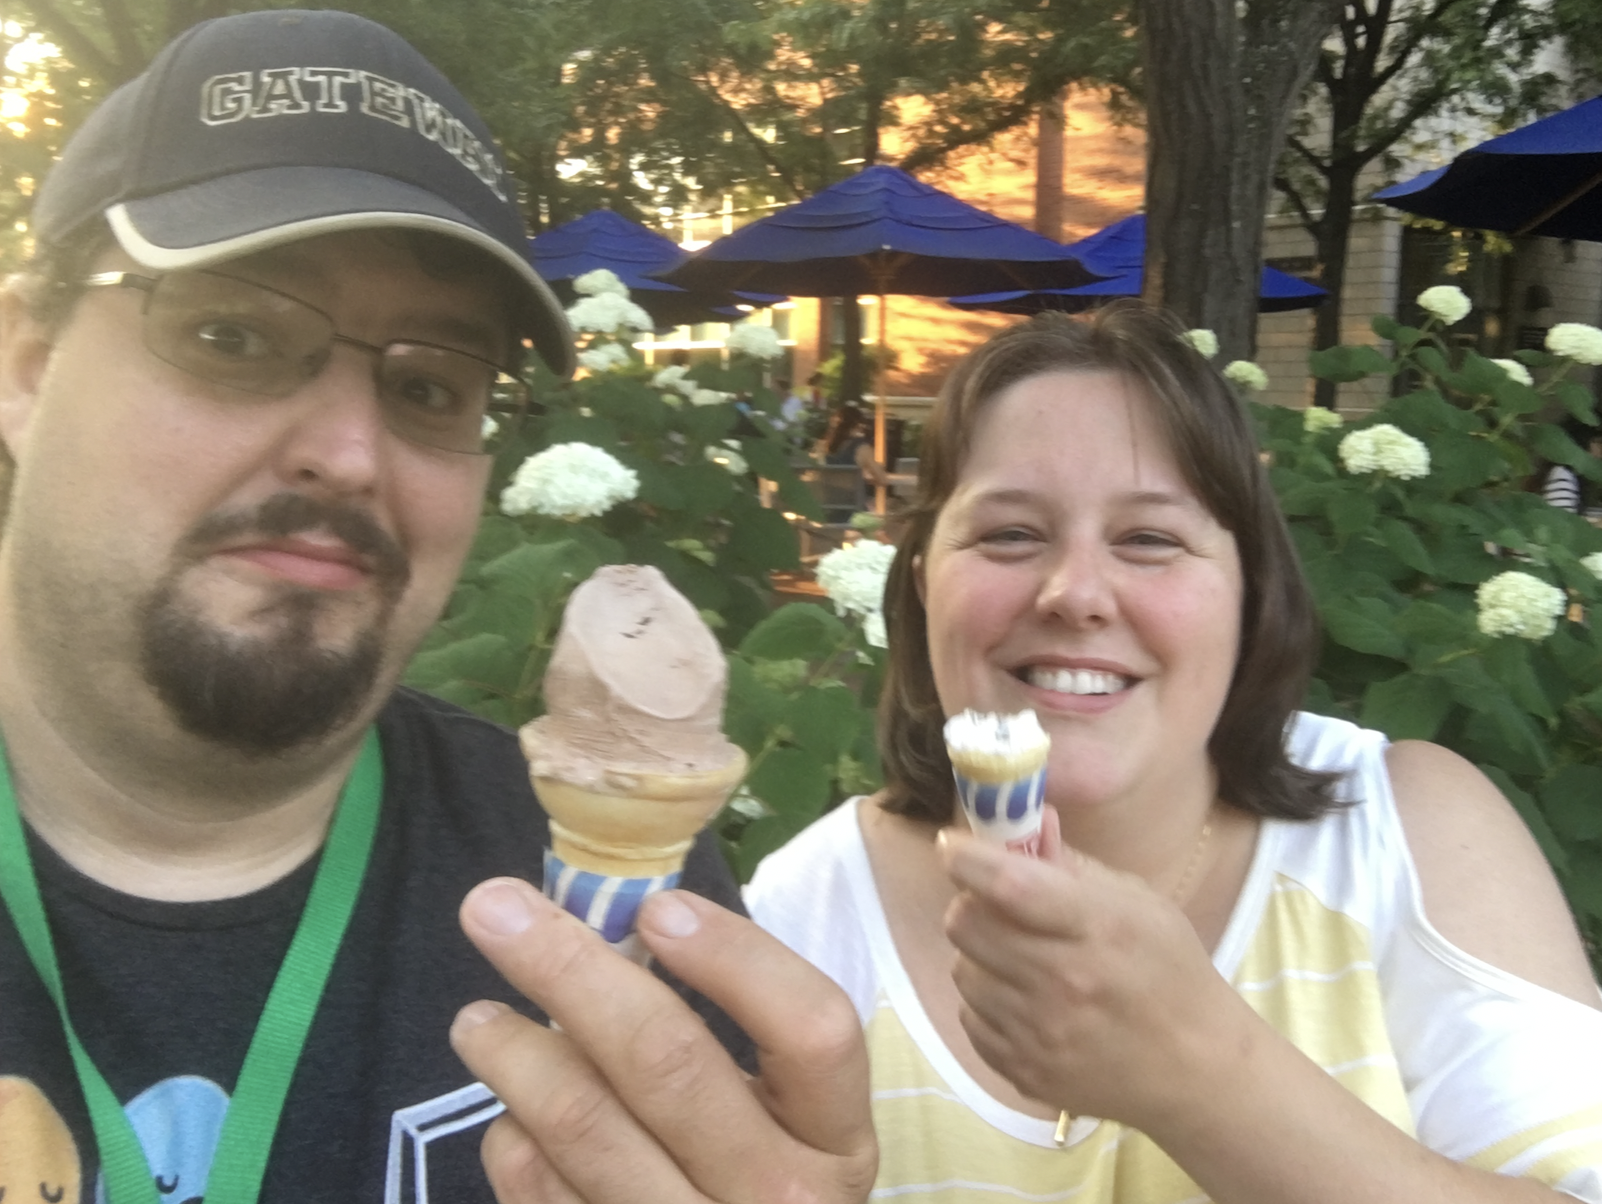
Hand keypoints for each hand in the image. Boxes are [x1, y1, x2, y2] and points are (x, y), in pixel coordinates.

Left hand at [452, 878, 877, 1203]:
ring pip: (584, 1122)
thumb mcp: (786, 1121)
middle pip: (668, 1061)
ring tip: (478, 1020)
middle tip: (496, 908)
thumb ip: (725, 1036)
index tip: (656, 908)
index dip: (734, 957)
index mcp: (835, 1139)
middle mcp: (779, 1198)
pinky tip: (514, 1115)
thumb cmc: (756, 1180)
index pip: (808, 1027)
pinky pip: (541, 1188)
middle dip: (570, 967)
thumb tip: (607, 932)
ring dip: (514, 1052)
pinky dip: (513, 1137)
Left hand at [938, 812, 1255, 1132]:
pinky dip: (987, 1002)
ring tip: (1022, 959)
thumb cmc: (1169, 973)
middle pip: (966, 925)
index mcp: (1099, 928)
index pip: (1010, 885)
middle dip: (971, 904)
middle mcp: (1064, 982)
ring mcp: (1040, 1033)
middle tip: (996, 906)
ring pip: (961, 970)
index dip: (968, 859)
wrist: (1195, 1070)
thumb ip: (1073, 864)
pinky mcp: (1023, 1071)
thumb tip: (1028, 820)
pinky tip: (1026, 1001)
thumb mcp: (1139, 903)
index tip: (950, 844)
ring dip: (980, 956)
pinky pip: (969, 1017)